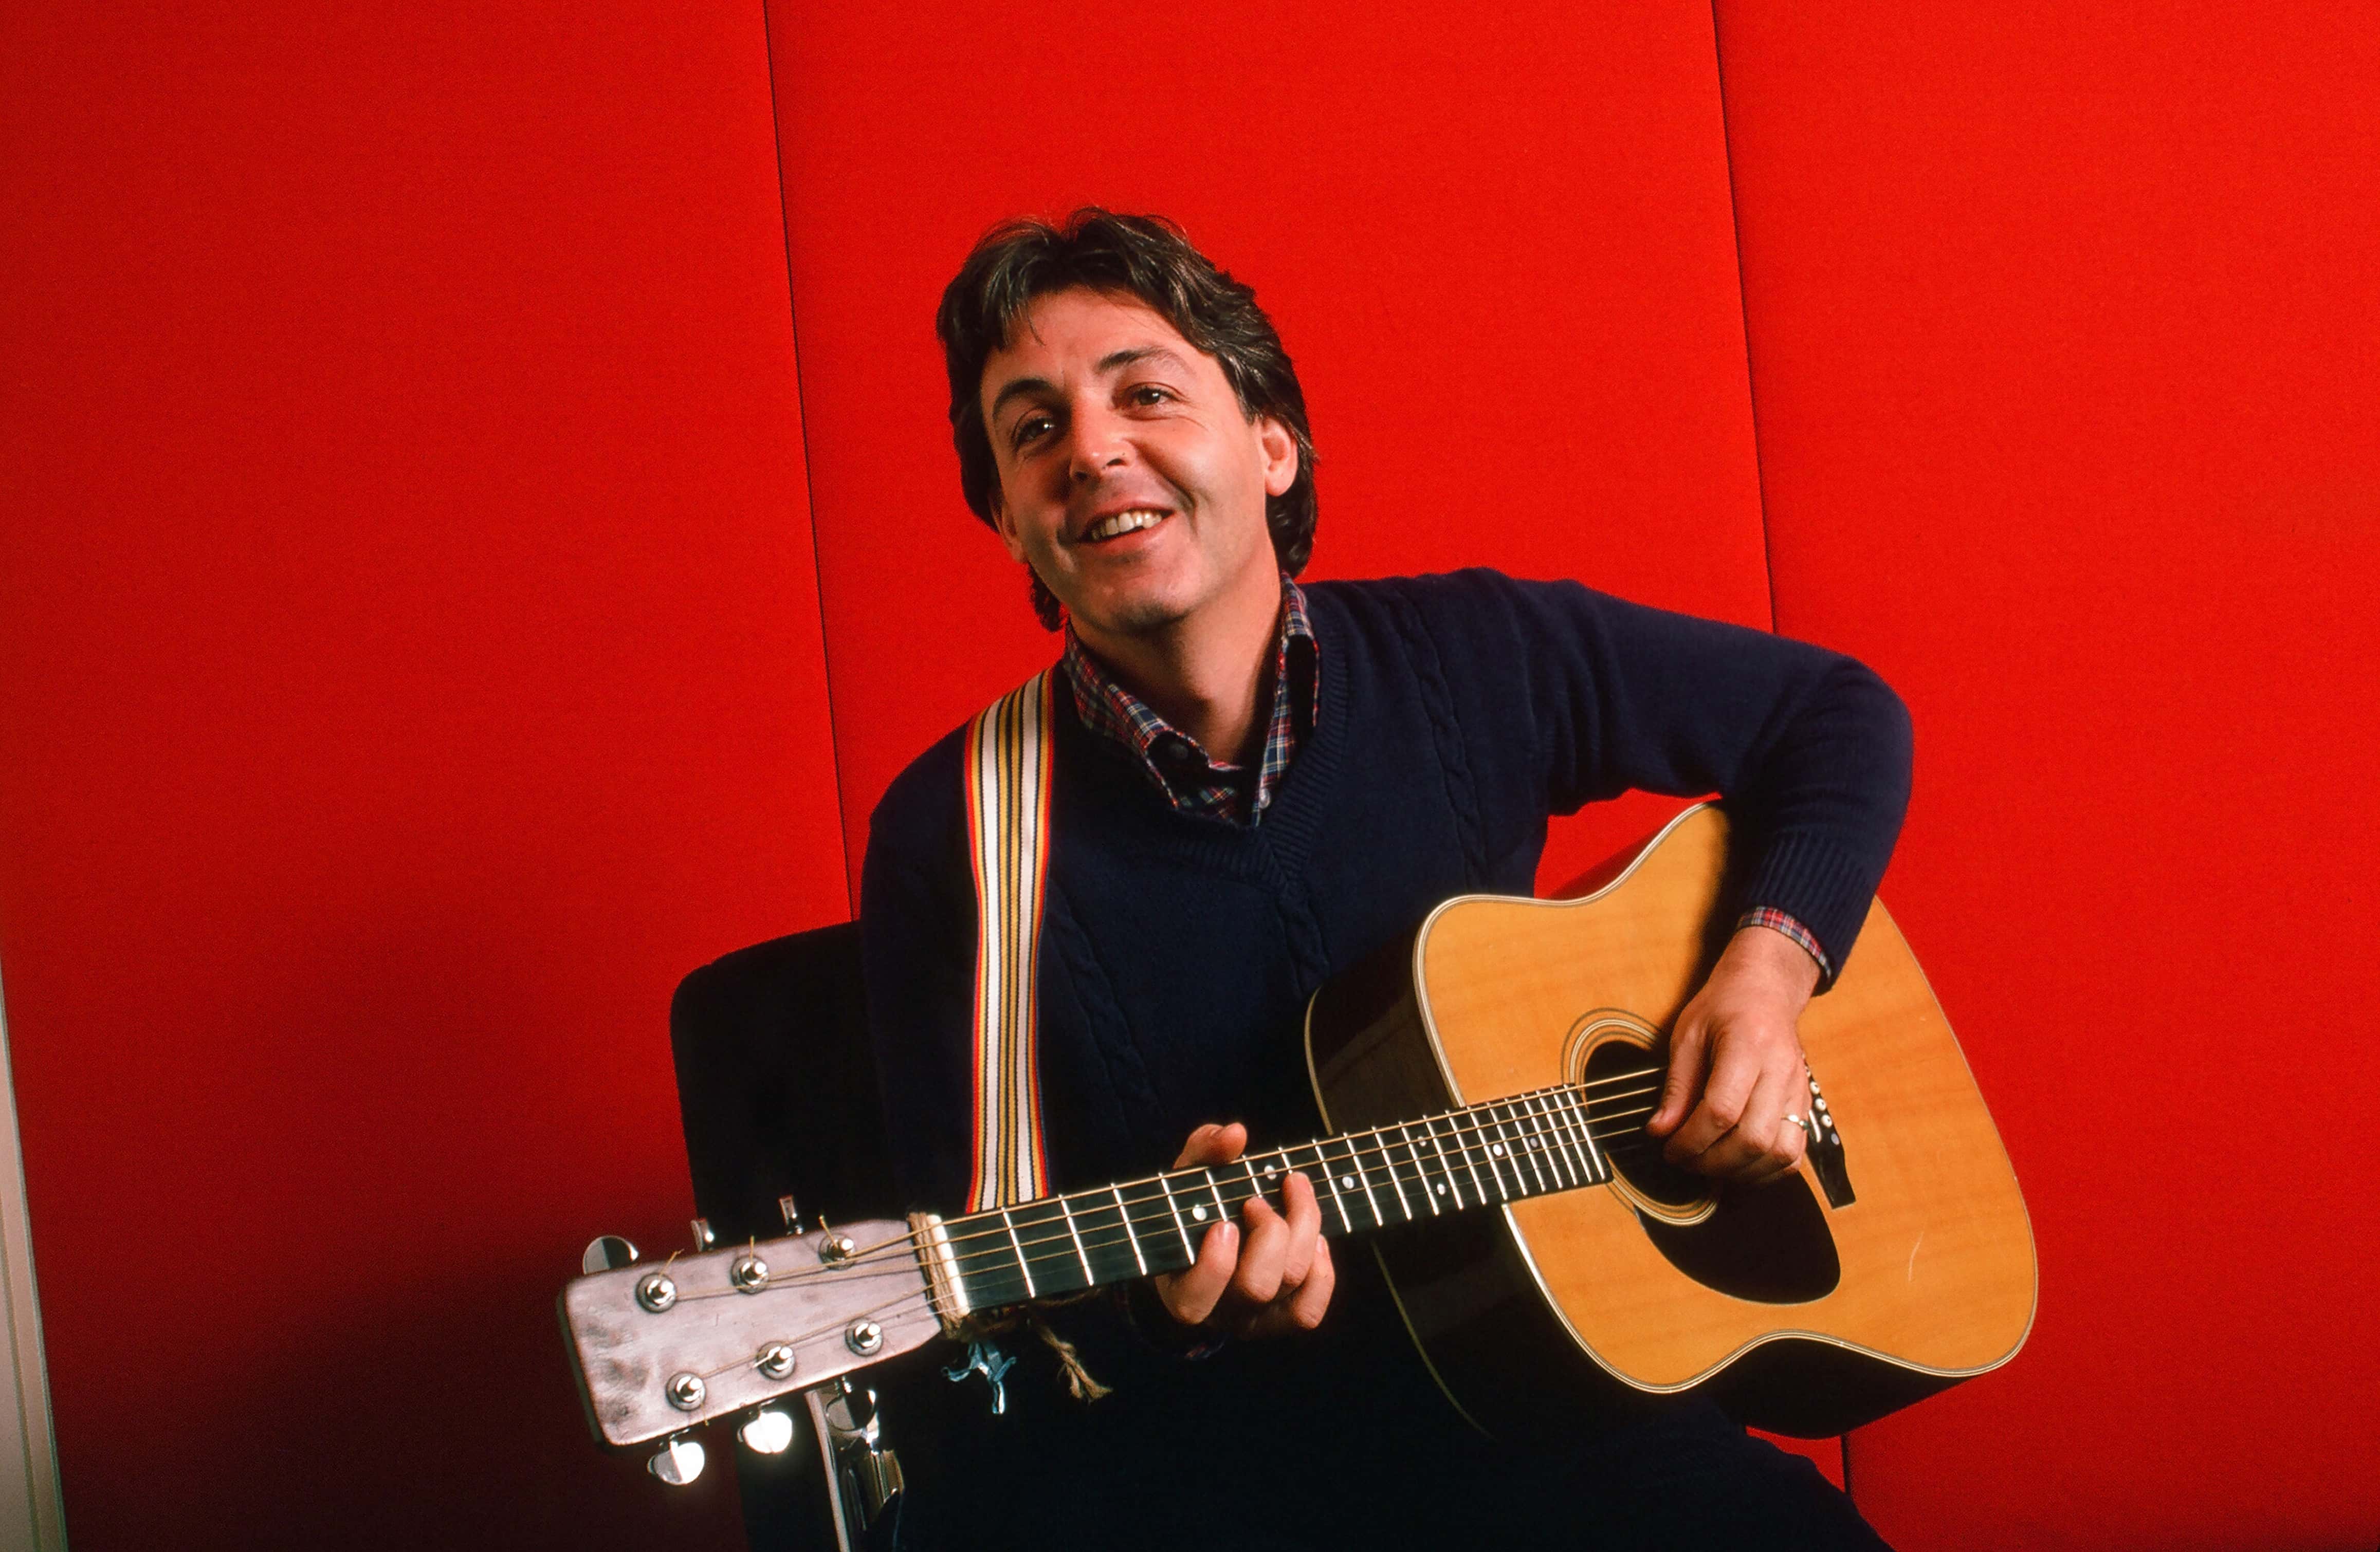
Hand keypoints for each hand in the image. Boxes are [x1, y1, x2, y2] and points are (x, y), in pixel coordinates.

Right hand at [1149, 1122, 1334, 1338]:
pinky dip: (1322, 1271)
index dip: (1215, 1265)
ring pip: (1290, 1284)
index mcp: (1181, 1288)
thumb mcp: (1191, 1171)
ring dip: (1303, 1231)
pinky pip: (1309, 1310)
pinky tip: (1316, 1238)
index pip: (1194, 1300)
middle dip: (1269, 1232)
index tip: (1224, 1223)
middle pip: (1257, 1286)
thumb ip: (1205, 1149)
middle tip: (1257, 1201)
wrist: (1215, 1229)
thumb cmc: (1196, 1202)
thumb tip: (1235, 1135)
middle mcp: (1218, 1312)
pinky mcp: (1283, 1317)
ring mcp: (1254, 1319)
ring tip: (1294, 1193)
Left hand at [1643, 925, 1820, 1184]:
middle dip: (1712, 1161)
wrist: (1766, 989)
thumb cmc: (1723, 1007)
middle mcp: (1781, 1070)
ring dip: (1740, 1171)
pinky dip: (1766, 1170)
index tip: (1669, 1148)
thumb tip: (1659, 1131)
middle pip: (1753, 1138)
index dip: (1691, 1139)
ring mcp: (1799, 1089)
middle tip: (1685, 1160)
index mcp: (1748, 1045)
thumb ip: (1676, 1086)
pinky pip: (1795, 1152)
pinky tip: (1738, 1165)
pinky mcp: (1806, 1103)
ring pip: (1780, 1153)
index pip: (1722, 1110)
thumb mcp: (1687, 1035)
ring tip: (1709, 1165)